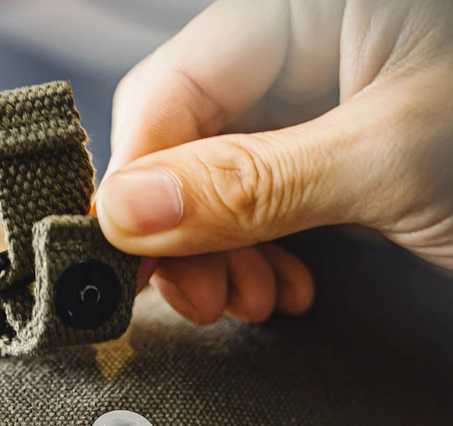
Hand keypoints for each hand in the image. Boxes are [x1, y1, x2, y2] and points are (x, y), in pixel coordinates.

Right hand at [97, 0, 452, 324]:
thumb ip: (253, 183)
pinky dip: (260, 259)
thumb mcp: (392, 160)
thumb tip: (132, 209)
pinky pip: (265, 209)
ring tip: (250, 302)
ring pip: (221, 187)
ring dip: (221, 257)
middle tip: (201, 300)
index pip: (176, 88)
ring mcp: (326, 108)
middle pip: (192, 144)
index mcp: (313, 6)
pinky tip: (281, 290)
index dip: (139, 178)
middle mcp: (312, 48)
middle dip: (185, 235)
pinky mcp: (341, 159)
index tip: (128, 254)